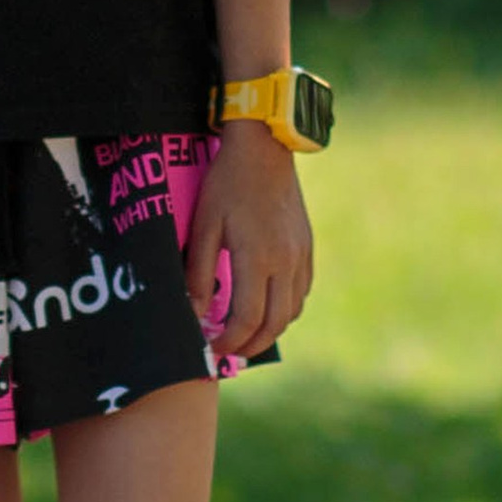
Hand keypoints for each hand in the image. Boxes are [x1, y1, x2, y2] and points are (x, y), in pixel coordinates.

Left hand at [183, 121, 313, 363]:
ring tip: (245, 335)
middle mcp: (286, 262)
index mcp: (258, 258)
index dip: (229, 341)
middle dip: (250, 345)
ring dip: (270, 330)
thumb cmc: (228, 183)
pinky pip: (301, 291)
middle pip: (275, 323)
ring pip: (292, 310)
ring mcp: (301, 255)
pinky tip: (266, 306)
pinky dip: (285, 308)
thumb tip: (194, 313)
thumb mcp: (204, 225)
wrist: (265, 148)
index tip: (212, 348)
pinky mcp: (307, 246)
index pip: (246, 319)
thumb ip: (199, 272)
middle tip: (228, 353)